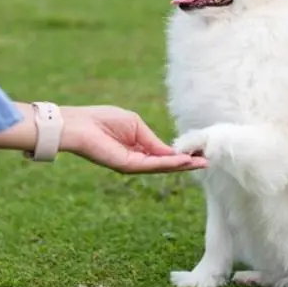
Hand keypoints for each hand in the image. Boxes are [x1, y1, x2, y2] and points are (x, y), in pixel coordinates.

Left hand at [58, 106, 207, 173]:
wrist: (80, 125)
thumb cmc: (102, 119)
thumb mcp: (135, 125)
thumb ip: (153, 140)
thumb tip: (172, 151)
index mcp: (137, 147)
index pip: (163, 153)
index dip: (180, 153)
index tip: (199, 151)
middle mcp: (136, 159)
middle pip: (166, 164)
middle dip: (187, 162)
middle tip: (207, 162)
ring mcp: (132, 164)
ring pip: (162, 167)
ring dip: (182, 165)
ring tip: (201, 163)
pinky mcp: (127, 166)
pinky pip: (152, 164)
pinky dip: (169, 163)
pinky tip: (183, 160)